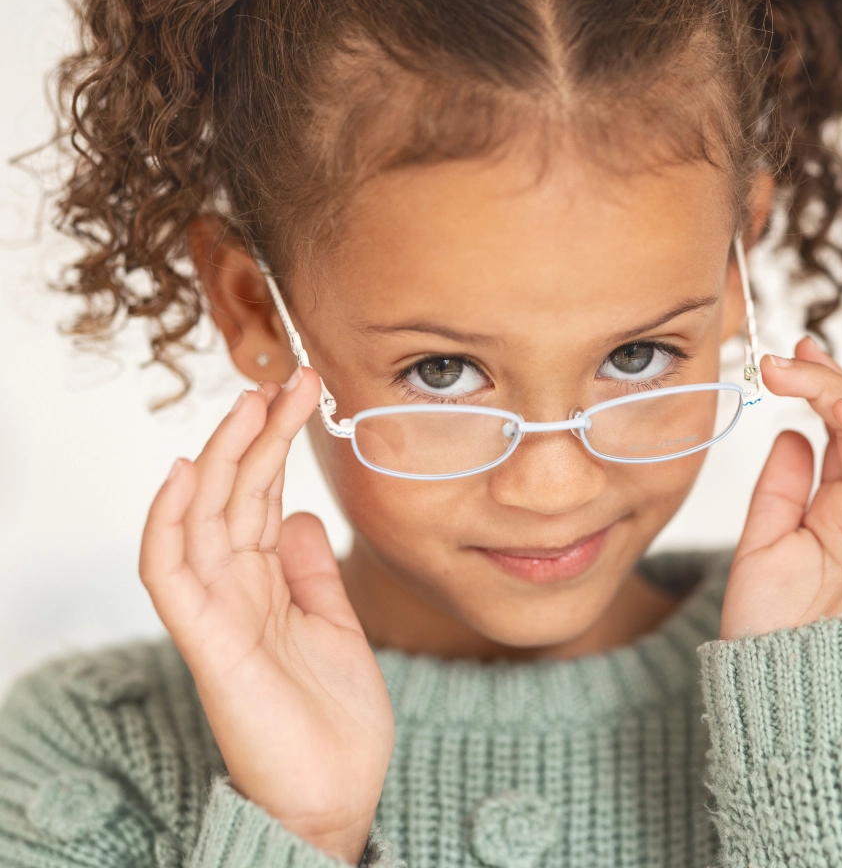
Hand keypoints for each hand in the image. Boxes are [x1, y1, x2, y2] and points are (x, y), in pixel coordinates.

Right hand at [139, 369, 393, 862]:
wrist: (334, 796)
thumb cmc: (332, 719)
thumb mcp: (334, 623)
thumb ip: (311, 569)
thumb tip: (304, 512)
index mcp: (265, 581)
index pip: (261, 496)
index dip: (277, 443)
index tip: (306, 394)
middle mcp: (235, 588)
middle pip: (236, 495)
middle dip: (258, 434)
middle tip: (291, 381)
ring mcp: (217, 611)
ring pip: (204, 518)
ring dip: (222, 457)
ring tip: (248, 403)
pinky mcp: (207, 642)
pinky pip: (172, 574)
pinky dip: (171, 522)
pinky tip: (187, 473)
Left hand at [721, 336, 841, 639]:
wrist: (780, 687)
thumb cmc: (772, 626)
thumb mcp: (763, 544)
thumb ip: (779, 488)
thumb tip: (790, 432)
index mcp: (840, 501)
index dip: (824, 384)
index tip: (791, 354)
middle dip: (836, 386)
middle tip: (790, 367)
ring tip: (841, 408)